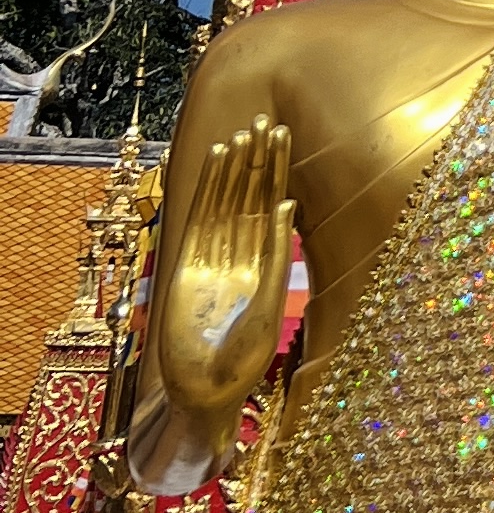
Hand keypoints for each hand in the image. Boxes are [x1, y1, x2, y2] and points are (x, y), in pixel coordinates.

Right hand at [153, 121, 294, 417]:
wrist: (202, 394)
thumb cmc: (242, 361)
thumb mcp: (269, 306)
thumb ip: (277, 256)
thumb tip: (289, 204)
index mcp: (267, 263)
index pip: (274, 204)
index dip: (277, 170)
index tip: (283, 134)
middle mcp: (241, 254)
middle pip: (249, 197)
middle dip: (257, 160)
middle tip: (265, 118)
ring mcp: (212, 258)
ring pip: (224, 203)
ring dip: (232, 169)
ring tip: (240, 133)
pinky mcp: (184, 267)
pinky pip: (196, 220)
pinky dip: (203, 191)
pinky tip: (211, 164)